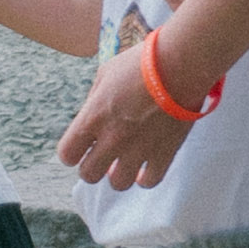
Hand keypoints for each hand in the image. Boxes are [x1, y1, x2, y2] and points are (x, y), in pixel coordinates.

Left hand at [57, 53, 197, 191]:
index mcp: (93, 118)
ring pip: (119, 184)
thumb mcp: (105, 75)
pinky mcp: (166, 152)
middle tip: (103, 156)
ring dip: (119, 174)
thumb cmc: (141, 63)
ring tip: (126, 162)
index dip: (72, 152)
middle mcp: (112, 139)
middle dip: (93, 167)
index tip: (81, 146)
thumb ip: (94, 100)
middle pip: (89, 175)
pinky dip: (146, 178)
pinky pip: (150, 181)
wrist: (181, 64)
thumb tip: (92, 115)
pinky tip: (145, 169)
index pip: (67, 154)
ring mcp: (139, 149)